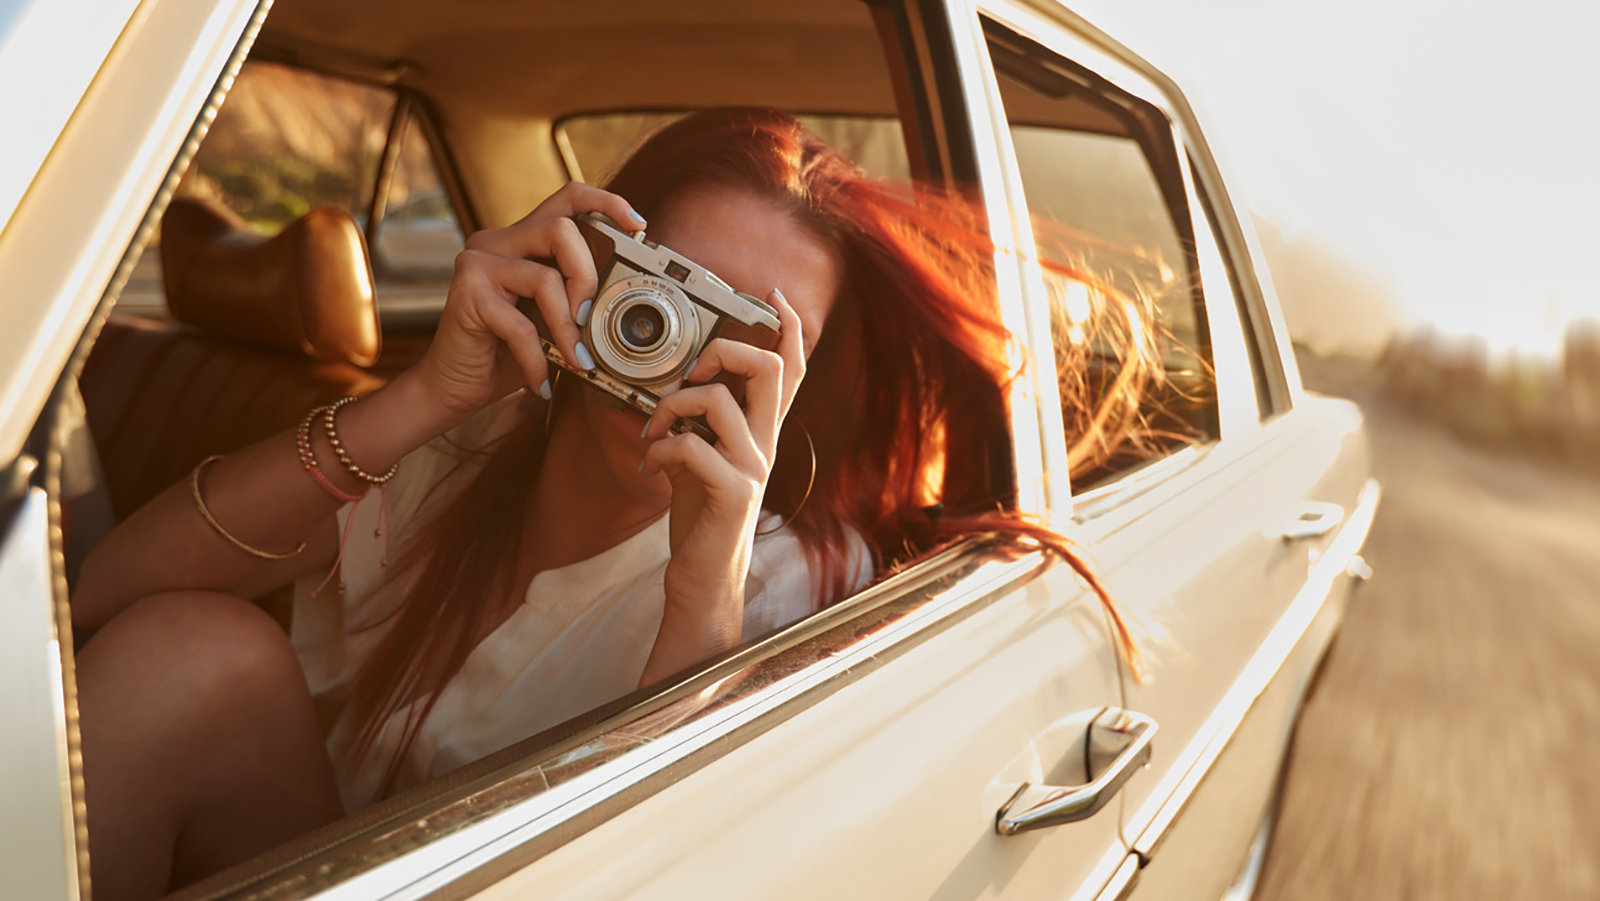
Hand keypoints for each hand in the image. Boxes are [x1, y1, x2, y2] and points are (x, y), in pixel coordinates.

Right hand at [411, 183, 644, 422]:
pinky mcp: (466, 293)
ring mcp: (478, 263)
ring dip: (567, 329)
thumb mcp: (552, 321)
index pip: (566, 198)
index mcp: (522, 239)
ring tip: (575, 361)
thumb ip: (577, 300)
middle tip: (591, 320)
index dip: (604, 202)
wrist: (455, 387)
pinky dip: (538, 360)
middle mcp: (497, 241)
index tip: (637, 224)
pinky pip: (521, 325)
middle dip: (588, 278)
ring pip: (546, 278)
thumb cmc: (507, 353)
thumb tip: (624, 300)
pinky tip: (541, 382)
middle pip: (561, 231)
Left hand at [636, 288, 808, 680]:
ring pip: (720, 402)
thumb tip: (674, 389)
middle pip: (770, 369)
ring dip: (672, 405)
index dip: (788, 327)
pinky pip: (691, 448)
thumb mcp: (699, 458)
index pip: (790, 369)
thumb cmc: (699, 516)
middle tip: (696, 368)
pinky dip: (659, 449)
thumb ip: (697, 423)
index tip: (773, 296)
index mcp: (761, 432)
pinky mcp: (732, 493)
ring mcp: (753, 468)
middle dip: (727, 350)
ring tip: (654, 428)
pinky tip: (648, 462)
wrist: (702, 578)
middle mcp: (766, 445)